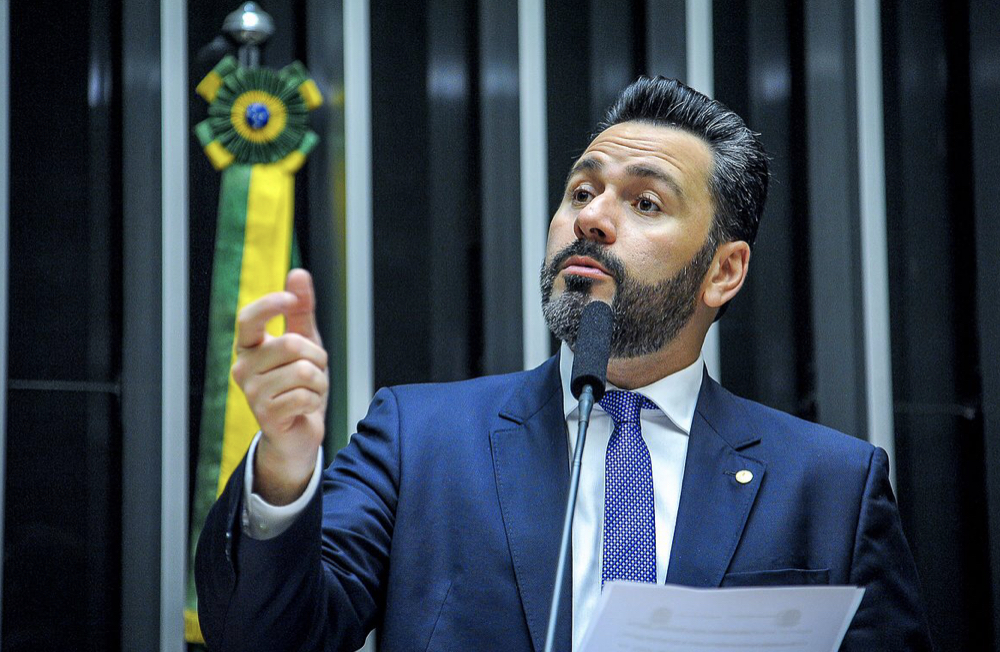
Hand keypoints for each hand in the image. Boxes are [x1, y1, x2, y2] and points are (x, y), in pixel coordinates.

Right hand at [232, 269, 328, 504]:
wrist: (298, 432)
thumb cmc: (299, 384)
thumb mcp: (305, 342)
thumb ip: (301, 309)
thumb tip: (298, 273)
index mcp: (249, 347)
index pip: (248, 319)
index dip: (270, 304)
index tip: (291, 300)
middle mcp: (243, 368)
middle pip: (291, 344)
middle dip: (316, 356)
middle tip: (315, 371)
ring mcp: (252, 394)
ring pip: (303, 371)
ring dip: (319, 382)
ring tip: (310, 391)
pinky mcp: (266, 416)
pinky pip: (304, 396)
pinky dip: (315, 400)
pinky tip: (305, 408)